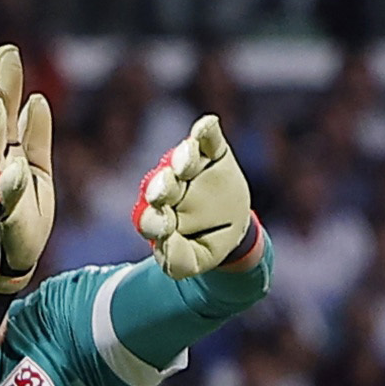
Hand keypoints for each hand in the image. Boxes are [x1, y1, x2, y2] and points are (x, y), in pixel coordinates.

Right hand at [0, 43, 53, 291]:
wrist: (4, 272)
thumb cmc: (21, 223)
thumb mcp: (36, 175)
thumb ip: (35, 138)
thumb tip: (37, 99)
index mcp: (1, 157)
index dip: (0, 86)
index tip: (3, 52)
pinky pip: (1, 205)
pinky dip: (8, 189)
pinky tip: (14, 171)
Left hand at [135, 113, 256, 276]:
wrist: (234, 231)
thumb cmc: (204, 244)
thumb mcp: (194, 261)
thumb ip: (179, 260)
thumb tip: (167, 242)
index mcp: (159, 215)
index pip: (150, 217)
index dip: (155, 221)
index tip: (165, 227)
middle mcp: (170, 188)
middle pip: (162, 185)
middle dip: (163, 187)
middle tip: (164, 191)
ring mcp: (190, 170)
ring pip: (182, 159)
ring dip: (184, 158)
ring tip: (188, 160)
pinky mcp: (212, 153)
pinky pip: (208, 138)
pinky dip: (207, 130)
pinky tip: (207, 125)